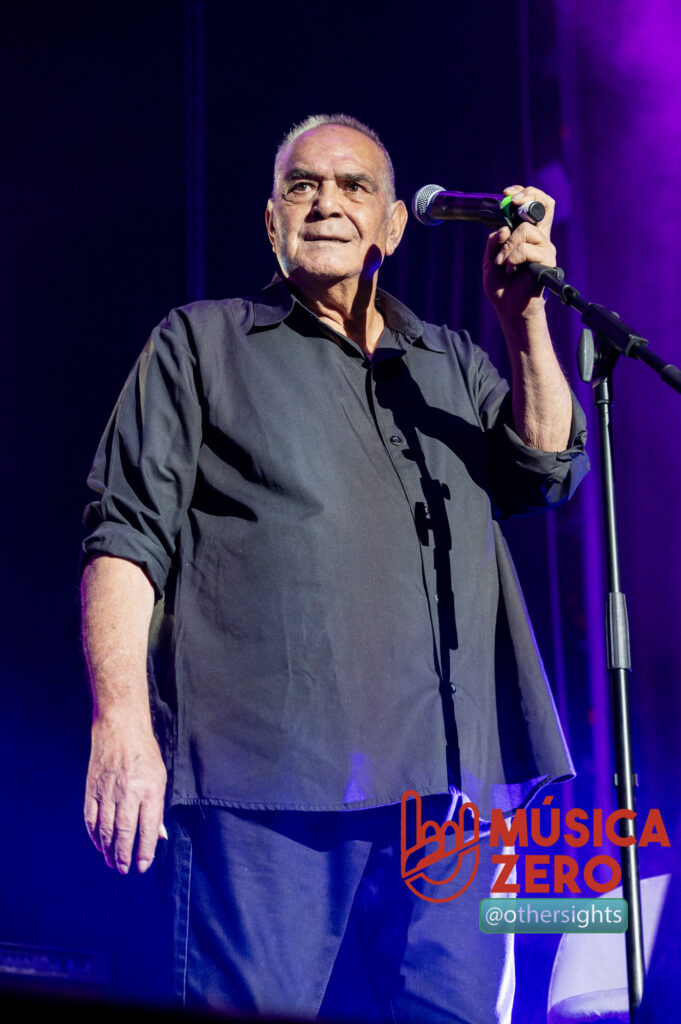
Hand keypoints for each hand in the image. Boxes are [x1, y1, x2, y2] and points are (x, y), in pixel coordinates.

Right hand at [84, 716, 167, 873]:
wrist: (120, 729)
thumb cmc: (145, 755)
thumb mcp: (160, 778)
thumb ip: (157, 809)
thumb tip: (159, 837)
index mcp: (149, 790)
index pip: (147, 828)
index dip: (145, 851)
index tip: (143, 866)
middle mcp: (128, 792)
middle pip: (124, 832)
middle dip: (124, 856)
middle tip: (125, 869)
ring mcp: (107, 791)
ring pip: (106, 829)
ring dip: (108, 850)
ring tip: (112, 862)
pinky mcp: (92, 789)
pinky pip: (91, 819)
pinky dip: (94, 835)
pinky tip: (99, 845)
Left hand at [483, 185, 555, 322]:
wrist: (508, 308)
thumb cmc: (502, 285)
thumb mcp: (490, 258)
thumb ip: (494, 241)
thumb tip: (503, 228)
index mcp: (527, 235)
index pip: (537, 205)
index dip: (527, 193)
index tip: (508, 194)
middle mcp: (539, 239)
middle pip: (541, 207)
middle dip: (522, 204)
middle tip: (508, 216)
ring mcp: (545, 249)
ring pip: (527, 230)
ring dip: (509, 246)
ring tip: (504, 262)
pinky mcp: (547, 262)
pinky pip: (528, 250)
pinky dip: (513, 258)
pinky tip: (511, 269)